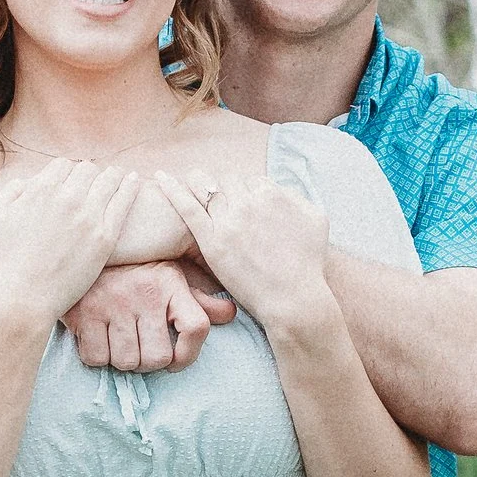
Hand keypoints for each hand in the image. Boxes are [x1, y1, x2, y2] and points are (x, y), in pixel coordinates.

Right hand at [0, 157, 141, 323]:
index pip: (63, 165)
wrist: (25, 297)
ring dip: (112, 176)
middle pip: (86, 170)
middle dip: (88, 175)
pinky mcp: (105, 237)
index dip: (66, 173)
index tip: (71, 181)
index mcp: (40, 189)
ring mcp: (88, 216)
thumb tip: (28, 182)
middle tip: (93, 182)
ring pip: (108, 181)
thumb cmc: (5, 262)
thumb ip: (10, 193)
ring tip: (118, 176)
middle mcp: (67, 197)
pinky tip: (134, 181)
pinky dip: (129, 186)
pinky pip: (123, 202)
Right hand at [63, 256, 238, 373]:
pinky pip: (96, 358)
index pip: (197, 327)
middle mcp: (145, 292)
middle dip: (148, 363)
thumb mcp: (170, 277)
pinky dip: (97, 356)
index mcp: (171, 283)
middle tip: (140, 349)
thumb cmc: (135, 271)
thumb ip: (199, 299)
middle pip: (157, 358)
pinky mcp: (84, 313)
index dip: (189, 355)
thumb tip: (230, 314)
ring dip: (122, 360)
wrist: (86, 251)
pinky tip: (99, 338)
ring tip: (119, 341)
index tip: (176, 362)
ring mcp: (113, 303)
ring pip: (126, 362)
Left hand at [159, 169, 331, 334]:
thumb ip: (297, 197)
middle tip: (218, 201)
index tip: (242, 204)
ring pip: (206, 189)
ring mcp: (228, 222)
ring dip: (198, 183)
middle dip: (224, 190)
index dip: (246, 193)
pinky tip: (160, 178)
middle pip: (227, 183)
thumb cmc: (308, 264)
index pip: (250, 181)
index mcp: (272, 194)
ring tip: (189, 182)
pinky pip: (187, 208)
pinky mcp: (211, 242)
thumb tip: (279, 190)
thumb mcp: (316, 219)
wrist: (294, 298)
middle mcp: (248, 203)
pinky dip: (172, 190)